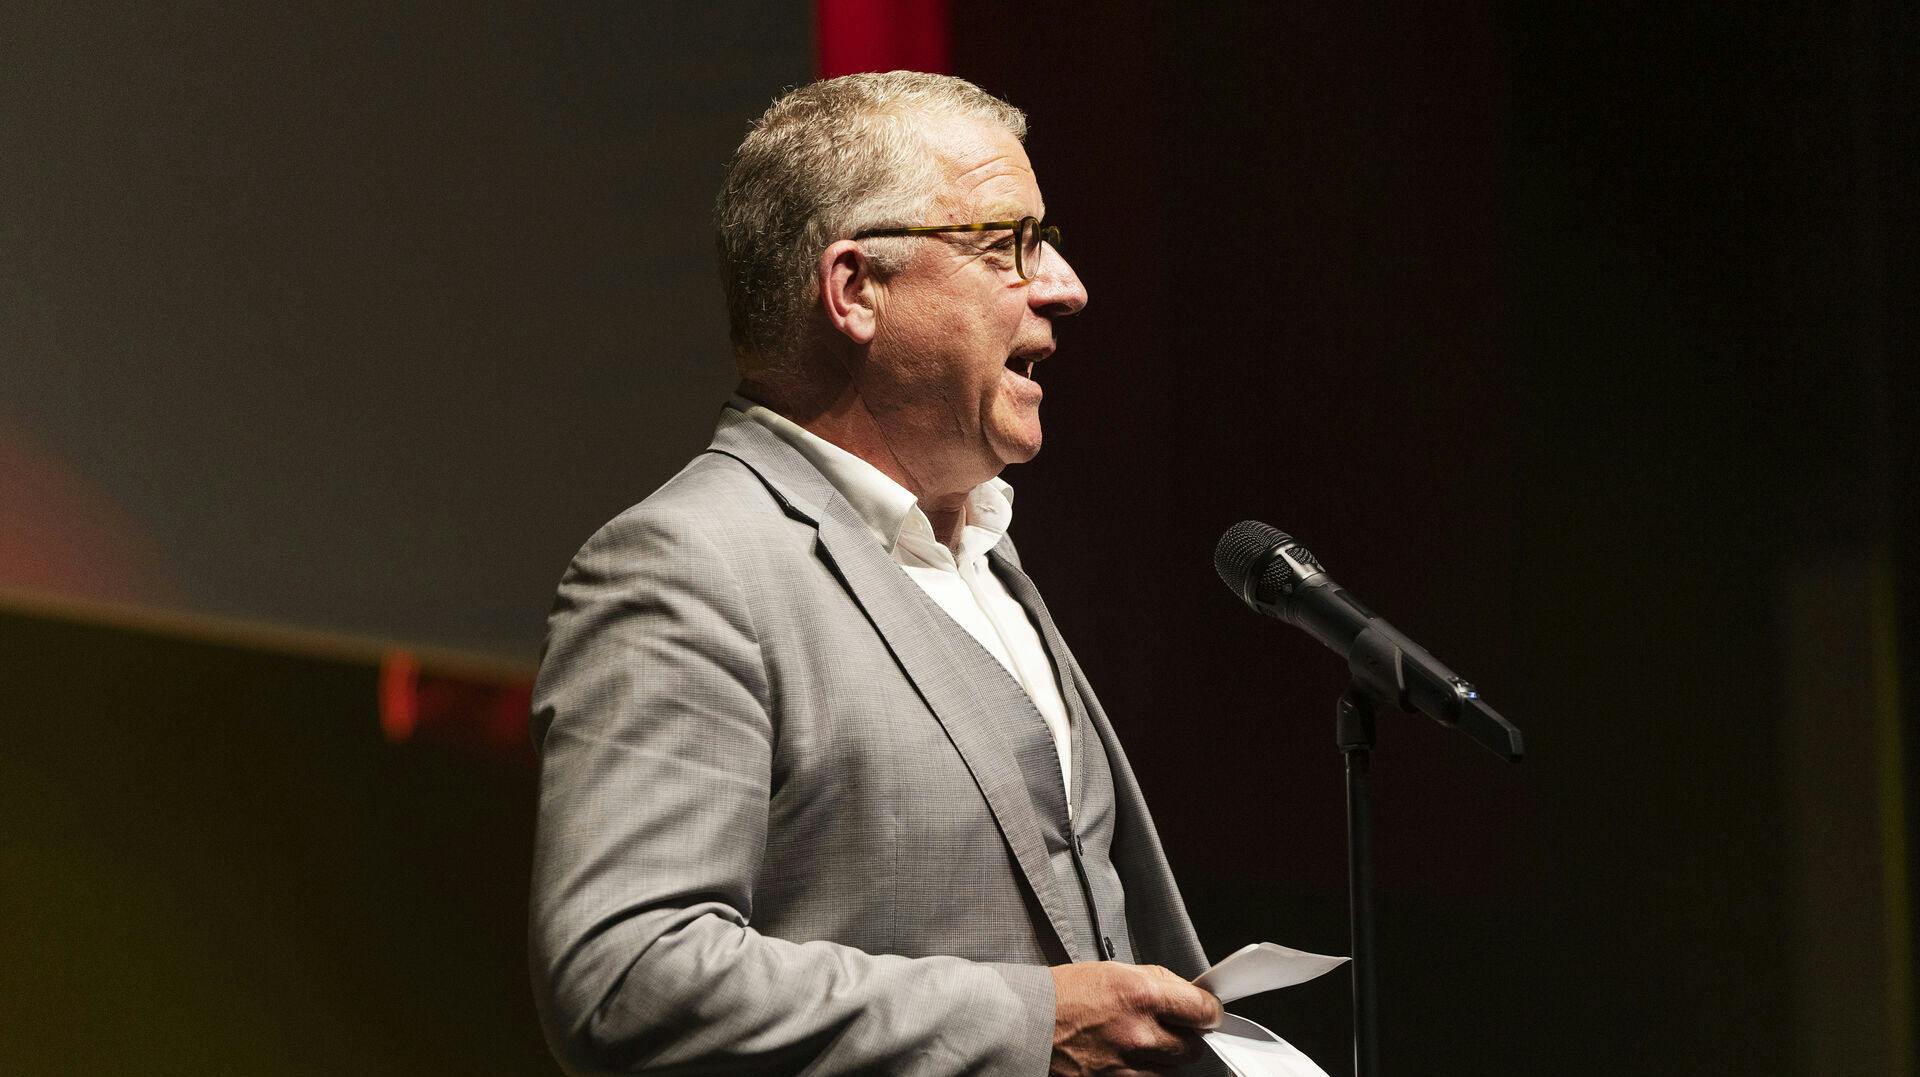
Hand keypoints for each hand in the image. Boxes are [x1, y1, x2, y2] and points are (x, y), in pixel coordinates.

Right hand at [1048, 961, 1222, 1075]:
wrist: (1023, 1023)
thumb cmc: (1061, 994)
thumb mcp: (1112, 972)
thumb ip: (1155, 983)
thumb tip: (1186, 994)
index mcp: (1141, 994)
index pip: (1202, 1010)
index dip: (1209, 1011)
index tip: (1207, 1012)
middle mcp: (1139, 1033)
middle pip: (1193, 1046)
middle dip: (1186, 1036)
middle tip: (1171, 1027)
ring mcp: (1127, 1065)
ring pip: (1173, 1069)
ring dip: (1165, 1057)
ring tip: (1141, 1043)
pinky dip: (1145, 1073)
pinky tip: (1128, 1059)